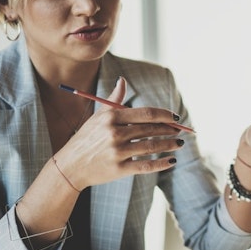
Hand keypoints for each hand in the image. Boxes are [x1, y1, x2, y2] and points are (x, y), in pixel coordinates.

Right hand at [54, 77, 184, 188]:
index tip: (175, 117)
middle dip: (169, 130)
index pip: (146, 113)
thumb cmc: (86, 139)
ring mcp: (117, 152)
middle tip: (180, 130)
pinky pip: (146, 166)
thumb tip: (123, 80)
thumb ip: (114, 99)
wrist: (70, 166)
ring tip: (179, 143)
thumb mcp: (98, 117)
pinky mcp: (119, 169)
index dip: (165, 115)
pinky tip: (172, 161)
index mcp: (111, 118)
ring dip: (169, 145)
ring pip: (151, 147)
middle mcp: (114, 133)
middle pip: (150, 129)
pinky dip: (161, 164)